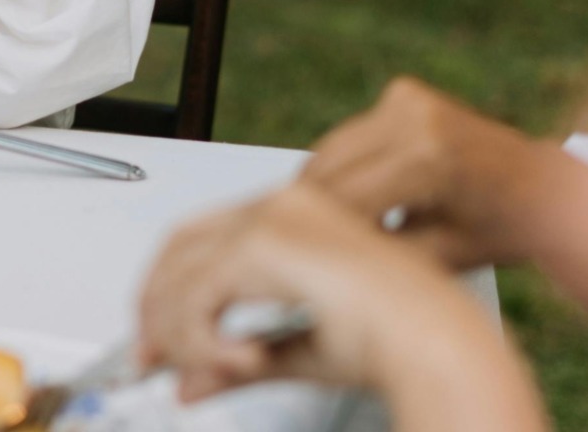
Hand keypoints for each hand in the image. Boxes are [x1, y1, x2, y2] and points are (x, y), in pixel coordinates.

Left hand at [137, 186, 547, 431]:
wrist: (440, 343)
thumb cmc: (397, 343)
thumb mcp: (296, 353)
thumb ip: (233, 362)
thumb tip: (187, 384)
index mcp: (294, 213)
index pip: (201, 237)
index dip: (166, 289)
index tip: (154, 342)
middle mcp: (280, 202)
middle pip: (179, 246)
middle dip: (155, 308)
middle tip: (147, 360)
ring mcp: (273, 216)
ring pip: (182, 272)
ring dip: (177, 331)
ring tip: (198, 372)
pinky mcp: (265, 243)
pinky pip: (199, 294)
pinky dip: (201, 336)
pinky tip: (239, 362)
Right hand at [299, 77, 560, 268]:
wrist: (550, 186)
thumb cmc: (502, 230)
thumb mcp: (442, 257)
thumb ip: (379, 251)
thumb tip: (323, 253)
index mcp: (428, 159)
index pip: (345, 199)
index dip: (316, 231)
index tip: (296, 255)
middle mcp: (413, 116)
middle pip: (327, 167)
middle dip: (308, 207)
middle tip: (290, 241)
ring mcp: (407, 98)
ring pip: (330, 149)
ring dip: (318, 185)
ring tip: (311, 224)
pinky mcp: (403, 92)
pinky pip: (351, 136)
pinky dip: (342, 166)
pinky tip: (345, 197)